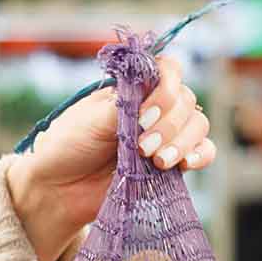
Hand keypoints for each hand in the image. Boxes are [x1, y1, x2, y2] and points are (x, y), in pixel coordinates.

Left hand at [5, 56, 215, 260]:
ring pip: (198, 126)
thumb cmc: (67, 147)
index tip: (144, 114)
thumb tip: (153, 92)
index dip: (166, 88)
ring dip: (183, 142)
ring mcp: (164, 135)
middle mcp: (153, 108)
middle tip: (143, 146)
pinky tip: (185, 164)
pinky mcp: (170, 164)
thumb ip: (125, 104)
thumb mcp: (91, 118)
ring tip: (157, 161)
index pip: (168, 70)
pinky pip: (203, 152)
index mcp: (132, 88)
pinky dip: (200, 155)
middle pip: (187, 101)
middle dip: (170, 123)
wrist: (58, 190)